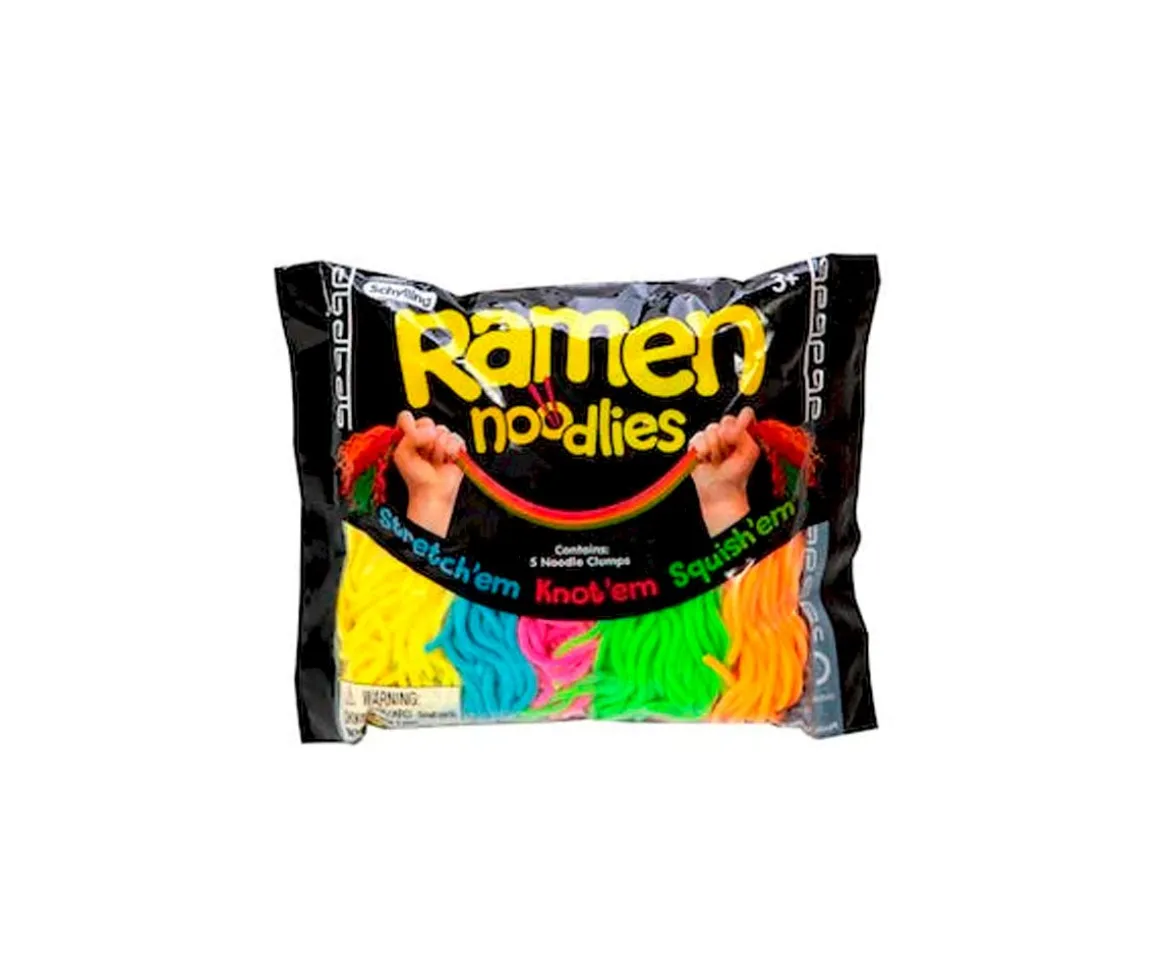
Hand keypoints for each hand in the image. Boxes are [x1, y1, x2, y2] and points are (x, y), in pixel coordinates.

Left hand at [393, 410, 465, 537]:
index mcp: (409, 434)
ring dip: (438, 450)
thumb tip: (430, 432)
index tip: (410, 438)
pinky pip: (455, 438)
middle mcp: (425, 435)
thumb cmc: (416, 475)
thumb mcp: (402, 454)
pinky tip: (447, 459)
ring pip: (442, 430)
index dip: (410, 426)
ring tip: (436, 460)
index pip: (407, 417)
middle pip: (427, 421)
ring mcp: (441, 439)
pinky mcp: (456, 445)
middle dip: (425, 440)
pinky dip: (451, 451)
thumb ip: (410, 436)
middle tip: (424, 454)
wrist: (432, 490)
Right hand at [689, 406, 759, 536]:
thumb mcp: (750, 451)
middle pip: (726, 419)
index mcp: (742, 431)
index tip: (739, 435)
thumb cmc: (737, 473)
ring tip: (717, 459)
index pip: (745, 414)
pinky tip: (706, 460)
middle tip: (728, 453)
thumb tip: (729, 427)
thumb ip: (743, 434)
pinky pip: (698, 438)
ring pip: (711, 429)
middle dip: (727, 438)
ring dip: (715, 448)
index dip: (742, 421)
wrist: (721, 490)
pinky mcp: (696, 444)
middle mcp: (726, 431)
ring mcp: (710, 436)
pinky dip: (703, 451)